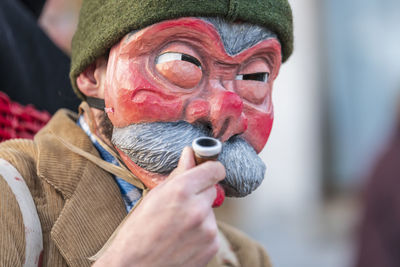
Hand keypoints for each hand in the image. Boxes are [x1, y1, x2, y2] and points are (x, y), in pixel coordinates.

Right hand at [93, 147, 225, 266]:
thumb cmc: (138, 233)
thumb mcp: (154, 196)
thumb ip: (177, 174)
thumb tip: (190, 154)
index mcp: (181, 191)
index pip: (214, 169)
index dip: (211, 169)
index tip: (209, 171)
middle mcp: (198, 208)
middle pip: (212, 190)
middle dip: (200, 194)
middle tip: (181, 205)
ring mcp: (207, 229)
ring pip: (210, 211)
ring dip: (200, 214)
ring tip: (178, 227)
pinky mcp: (212, 245)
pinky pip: (211, 229)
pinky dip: (201, 232)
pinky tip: (183, 239)